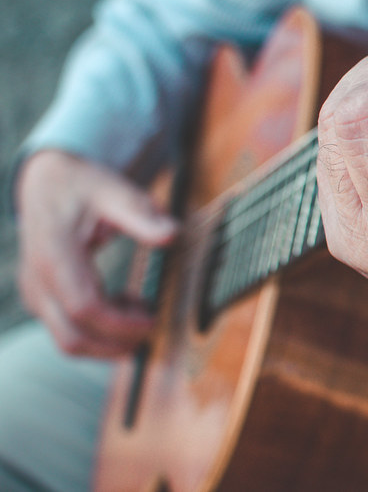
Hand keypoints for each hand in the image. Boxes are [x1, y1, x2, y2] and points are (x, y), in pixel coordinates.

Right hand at [15, 150, 177, 357]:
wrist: (47, 183)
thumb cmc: (84, 187)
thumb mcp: (116, 192)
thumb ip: (141, 215)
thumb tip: (172, 234)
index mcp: (55, 255)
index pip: (84, 307)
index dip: (121, 324)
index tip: (153, 320)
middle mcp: (38, 281)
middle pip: (72, 337)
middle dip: (117, 343)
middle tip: (153, 327)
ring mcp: (36, 294)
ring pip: (68, 341)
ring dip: (109, 341)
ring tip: (142, 309)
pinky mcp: (42, 300)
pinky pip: (68, 331)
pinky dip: (100, 331)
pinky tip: (127, 304)